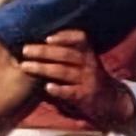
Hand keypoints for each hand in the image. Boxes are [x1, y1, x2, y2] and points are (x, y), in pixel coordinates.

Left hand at [20, 30, 135, 135]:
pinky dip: (59, 89)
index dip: (64, 36)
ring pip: (64, 71)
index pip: (79, 38)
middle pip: (65, 54)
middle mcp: (88, 63)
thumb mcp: (85, 59)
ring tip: (25, 66)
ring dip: (43, 68)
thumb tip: (42, 40)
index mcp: (88, 51)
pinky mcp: (85, 96)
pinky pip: (70, 91)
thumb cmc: (89, 75)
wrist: (110, 98)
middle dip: (44, 51)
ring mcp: (87, 79)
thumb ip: (69, 50)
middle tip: (25, 50)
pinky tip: (47, 88)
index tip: (47, 37)